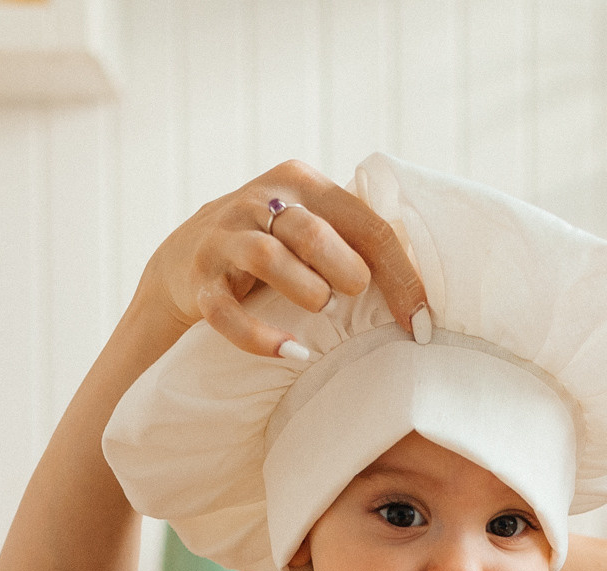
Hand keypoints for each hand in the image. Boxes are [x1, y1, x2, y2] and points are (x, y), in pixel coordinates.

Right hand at [138, 159, 428, 356]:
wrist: (184, 260)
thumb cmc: (276, 248)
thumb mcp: (315, 228)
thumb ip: (359, 242)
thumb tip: (423, 300)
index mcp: (302, 183)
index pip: (366, 224)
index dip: (400, 275)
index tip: (421, 322)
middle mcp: (261, 201)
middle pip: (312, 231)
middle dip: (344, 269)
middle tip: (353, 293)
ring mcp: (225, 239)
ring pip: (268, 258)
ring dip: (305, 289)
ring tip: (319, 306)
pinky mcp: (199, 280)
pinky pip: (225, 311)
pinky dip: (259, 336)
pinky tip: (290, 351)